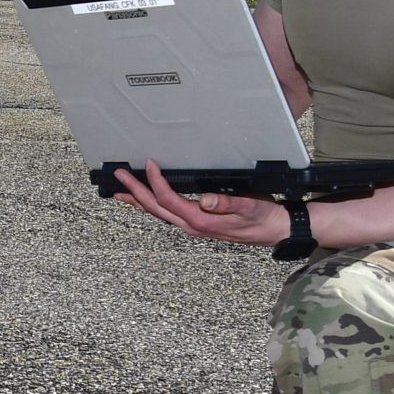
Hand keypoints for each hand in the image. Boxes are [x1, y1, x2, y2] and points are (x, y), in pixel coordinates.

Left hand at [112, 162, 290, 247]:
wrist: (275, 229)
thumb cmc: (262, 218)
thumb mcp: (248, 207)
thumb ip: (226, 204)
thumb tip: (206, 200)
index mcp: (200, 220)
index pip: (168, 199)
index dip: (156, 181)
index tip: (149, 164)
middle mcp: (192, 225)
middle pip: (155, 208)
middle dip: (134, 192)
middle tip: (118, 178)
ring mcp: (193, 225)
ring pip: (158, 212)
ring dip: (139, 201)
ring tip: (122, 192)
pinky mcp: (198, 223)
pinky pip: (168, 213)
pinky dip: (154, 205)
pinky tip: (149, 200)